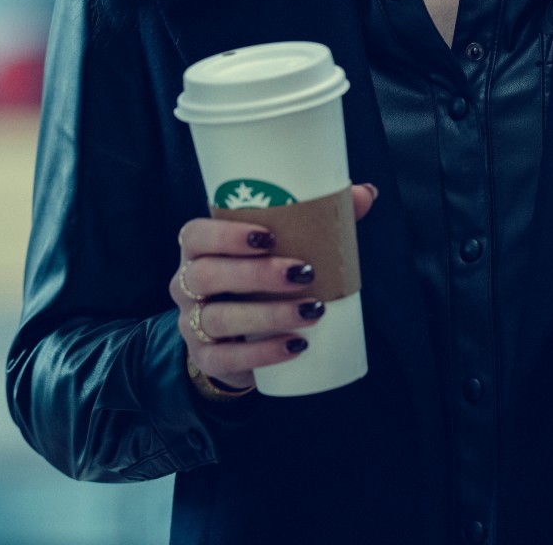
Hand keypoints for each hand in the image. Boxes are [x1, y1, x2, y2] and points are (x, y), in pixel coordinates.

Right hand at [169, 183, 376, 391]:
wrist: (234, 339)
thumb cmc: (259, 279)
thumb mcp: (278, 249)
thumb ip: (317, 219)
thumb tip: (366, 194)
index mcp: (198, 250)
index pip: (195, 235)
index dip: (224, 235)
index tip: (268, 235)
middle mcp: (185, 285)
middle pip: (206, 275)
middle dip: (255, 273)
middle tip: (303, 272)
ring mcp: (192, 324)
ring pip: (217, 318)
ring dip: (268, 314)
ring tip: (312, 311)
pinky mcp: (206, 359)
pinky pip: (226, 358)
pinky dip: (263, 354)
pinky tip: (295, 346)